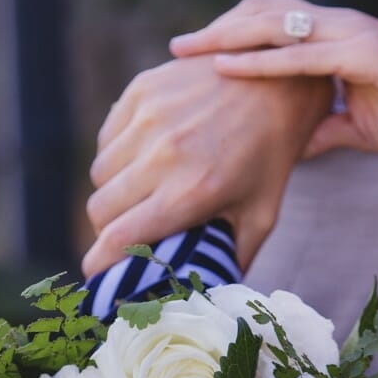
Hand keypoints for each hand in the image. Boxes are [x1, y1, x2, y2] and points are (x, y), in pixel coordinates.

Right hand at [82, 54, 331, 276]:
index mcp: (190, 194)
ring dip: (113, 190)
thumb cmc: (270, 156)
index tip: (96, 274)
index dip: (99, 263)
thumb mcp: (260, 216)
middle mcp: (163, 156)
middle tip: (125, 231)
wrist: (281, 80)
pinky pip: (107, 137)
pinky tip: (144, 155)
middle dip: (107, 228)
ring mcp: (149, 119)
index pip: (117, 239)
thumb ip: (230, 259)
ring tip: (140, 190)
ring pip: (100, 174)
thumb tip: (204, 297)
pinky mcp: (142, 91)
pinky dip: (118, 153)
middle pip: (100, 209)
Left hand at [170, 0, 377, 157]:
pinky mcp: (363, 55)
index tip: (193, 59)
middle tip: (177, 48)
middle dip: (217, 30)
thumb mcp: (356, 129)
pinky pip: (301, 56)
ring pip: (274, 26)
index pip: (270, 28)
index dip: (231, 38)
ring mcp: (349, 37)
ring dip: (226, 36)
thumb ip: (321, 131)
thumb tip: (290, 151)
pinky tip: (227, 67)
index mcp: (333, 42)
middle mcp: (336, 30)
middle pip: (262, 15)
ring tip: (187, 51)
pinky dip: (261, 61)